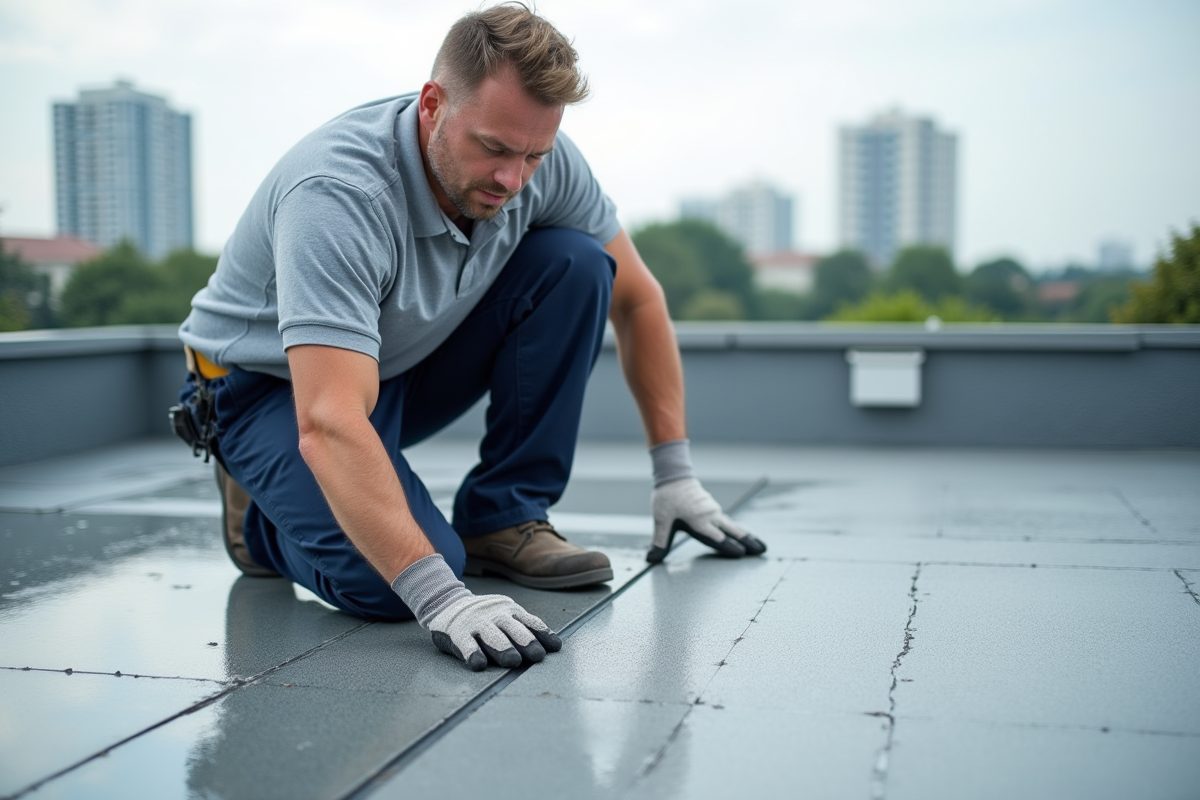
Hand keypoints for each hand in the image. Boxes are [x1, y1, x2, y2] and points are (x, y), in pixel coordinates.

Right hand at [425, 593, 561, 671]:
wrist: (448, 603)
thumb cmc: (486, 617)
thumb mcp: (507, 615)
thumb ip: (526, 628)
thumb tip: (556, 646)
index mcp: (511, 611)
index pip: (531, 622)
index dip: (543, 634)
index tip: (555, 647)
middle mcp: (495, 616)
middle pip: (513, 629)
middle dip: (526, 642)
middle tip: (537, 656)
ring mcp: (476, 623)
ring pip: (492, 636)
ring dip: (503, 648)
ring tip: (513, 661)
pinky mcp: (457, 632)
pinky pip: (466, 644)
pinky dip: (472, 653)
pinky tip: (478, 664)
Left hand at [649, 477, 766, 562]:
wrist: (674, 474)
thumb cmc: (667, 497)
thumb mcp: (661, 520)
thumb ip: (659, 541)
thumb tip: (650, 559)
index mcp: (699, 521)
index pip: (717, 537)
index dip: (728, 546)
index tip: (742, 554)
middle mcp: (710, 516)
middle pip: (733, 532)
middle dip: (748, 542)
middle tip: (762, 551)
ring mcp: (713, 511)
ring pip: (733, 526)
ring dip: (746, 536)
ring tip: (759, 546)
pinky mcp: (713, 508)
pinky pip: (729, 521)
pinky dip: (738, 529)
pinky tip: (742, 534)